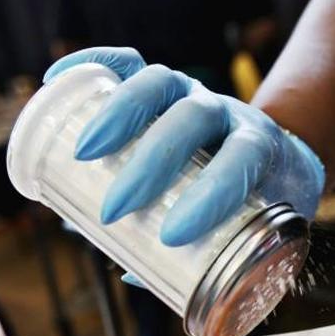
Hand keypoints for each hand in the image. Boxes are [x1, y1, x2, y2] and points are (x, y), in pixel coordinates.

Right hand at [44, 47, 325, 246]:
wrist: (276, 155)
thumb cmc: (261, 202)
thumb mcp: (254, 231)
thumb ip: (202, 256)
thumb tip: (136, 273)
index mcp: (262, 149)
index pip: (243, 159)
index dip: (212, 194)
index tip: (173, 237)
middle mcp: (227, 112)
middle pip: (191, 119)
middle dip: (150, 163)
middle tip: (115, 210)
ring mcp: (193, 91)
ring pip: (159, 82)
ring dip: (119, 113)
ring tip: (83, 153)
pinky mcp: (163, 83)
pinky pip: (128, 62)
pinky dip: (94, 63)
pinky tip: (58, 79)